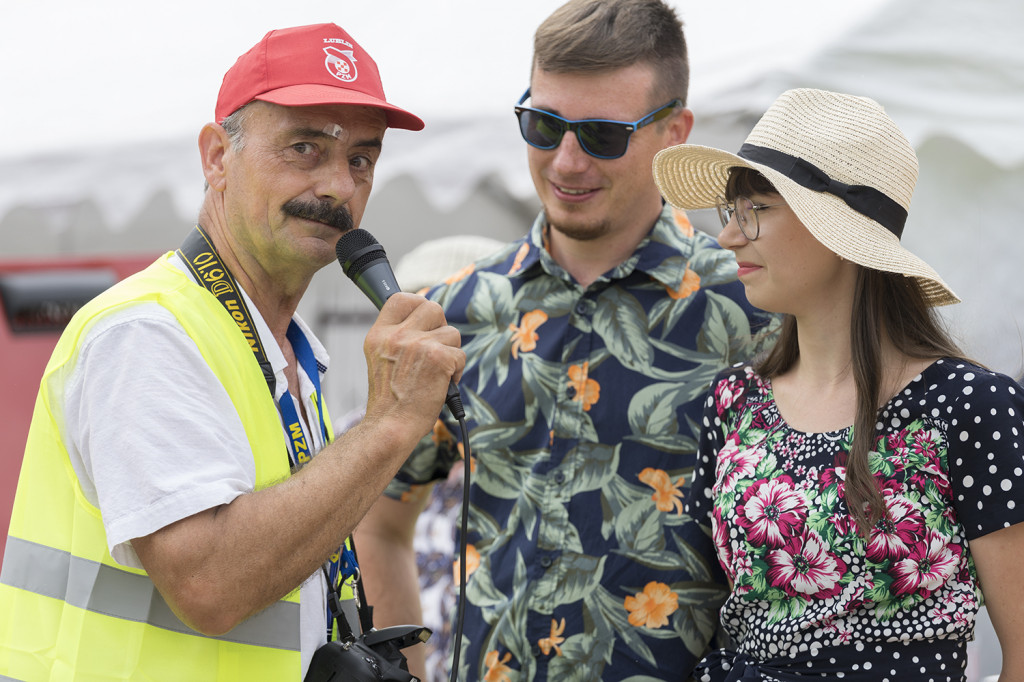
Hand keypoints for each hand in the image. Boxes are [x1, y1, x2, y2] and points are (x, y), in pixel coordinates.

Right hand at [362, 292, 463, 439]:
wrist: (391, 426)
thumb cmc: (390, 401)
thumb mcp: (381, 360)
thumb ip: (397, 339)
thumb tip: (424, 323)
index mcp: (379, 335)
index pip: (400, 298)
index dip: (417, 305)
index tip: (423, 320)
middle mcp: (397, 336)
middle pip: (432, 308)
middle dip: (440, 327)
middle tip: (436, 348)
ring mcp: (418, 344)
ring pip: (451, 333)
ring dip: (450, 353)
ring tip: (436, 373)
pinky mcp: (439, 357)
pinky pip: (461, 355)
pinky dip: (457, 371)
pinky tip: (443, 384)